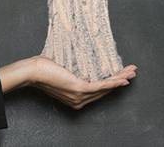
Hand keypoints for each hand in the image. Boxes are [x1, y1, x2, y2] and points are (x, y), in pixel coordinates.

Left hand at [0, 56, 136, 109]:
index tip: (121, 75)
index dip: (111, 83)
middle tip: (132, 72)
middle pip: (105, 90)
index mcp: (75, 98)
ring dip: (120, 78)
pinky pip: (101, 86)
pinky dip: (113, 82)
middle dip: (120, 80)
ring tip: (131, 72)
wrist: (32, 72)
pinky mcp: (79, 89)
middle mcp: (79, 101)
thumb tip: (79, 63)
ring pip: (105, 87)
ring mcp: (80, 96)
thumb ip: (72, 72)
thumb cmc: (42, 69)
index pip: (98, 91)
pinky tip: (122, 79)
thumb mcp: (61, 72)